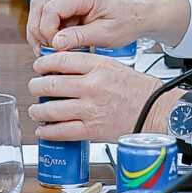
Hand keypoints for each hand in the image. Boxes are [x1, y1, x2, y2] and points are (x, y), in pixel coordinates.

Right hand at [25, 0, 189, 54]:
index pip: (50, 8)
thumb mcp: (106, 34)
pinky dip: (49, 26)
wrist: (142, 14)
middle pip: (39, 4)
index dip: (47, 31)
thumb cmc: (130, 20)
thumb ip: (79, 37)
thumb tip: (56, 43)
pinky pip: (50, 10)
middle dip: (37, 29)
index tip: (54, 47)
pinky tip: (58, 40)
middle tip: (45, 49)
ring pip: (40, 6)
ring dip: (40, 27)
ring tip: (49, 46)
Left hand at [27, 51, 183, 140]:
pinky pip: (63, 131)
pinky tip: (43, 130)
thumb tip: (61, 66)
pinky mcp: (93, 130)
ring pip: (52, 110)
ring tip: (35, 110)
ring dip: (38, 111)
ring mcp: (90, 109)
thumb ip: (87, 64)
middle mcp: (91, 86)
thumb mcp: (112, 65)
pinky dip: (48, 132)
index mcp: (97, 66)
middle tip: (34, 88)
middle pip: (50, 84)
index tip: (38, 67)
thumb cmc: (138, 89)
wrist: (157, 111)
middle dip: (36, 87)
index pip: (60, 60)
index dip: (43, 64)